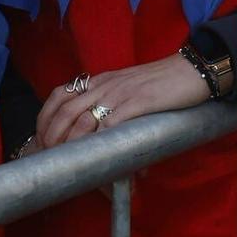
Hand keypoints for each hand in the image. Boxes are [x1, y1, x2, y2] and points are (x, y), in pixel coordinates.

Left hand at [35, 54, 209, 147]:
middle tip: (55, 161)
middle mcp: (105, 85)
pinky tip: (103, 159)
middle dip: (54, 139)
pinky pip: (111, 124)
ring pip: (83, 119)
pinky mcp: (139, 102)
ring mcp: (120, 93)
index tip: (44, 142)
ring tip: (76, 166)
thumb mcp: (129, 89)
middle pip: (65, 111)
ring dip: (74, 146)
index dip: (46, 120)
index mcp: (100, 81)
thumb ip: (113, 106)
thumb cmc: (163, 83)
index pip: (60, 95)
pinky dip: (103, 144)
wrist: (192, 69)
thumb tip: (102, 134)